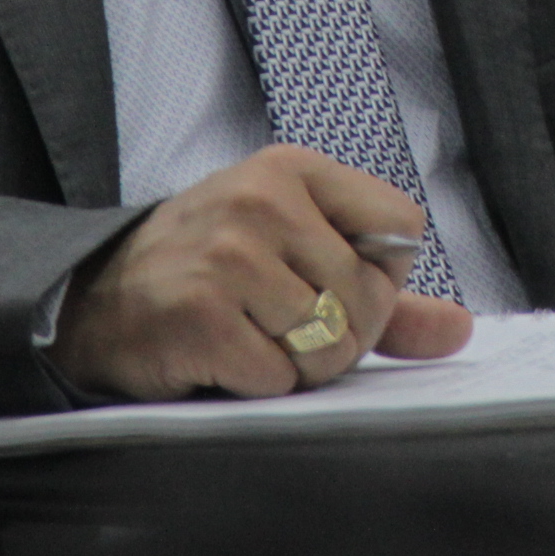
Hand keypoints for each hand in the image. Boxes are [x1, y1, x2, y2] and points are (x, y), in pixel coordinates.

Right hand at [50, 144, 472, 401]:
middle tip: (287, 328)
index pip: (399, 225)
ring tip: (256, 342)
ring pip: (329, 344)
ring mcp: (228, 255)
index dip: (382, 276)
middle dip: (341, 335)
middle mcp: (261, 201)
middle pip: (368, 296)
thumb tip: (458, 330)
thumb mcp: (294, 254)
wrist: (95, 299)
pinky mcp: (200, 313)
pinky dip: (259, 385)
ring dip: (299, 367)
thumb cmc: (208, 271)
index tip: (336, 285)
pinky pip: (278, 378)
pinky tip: (225, 360)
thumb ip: (383, 293)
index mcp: (292, 170)